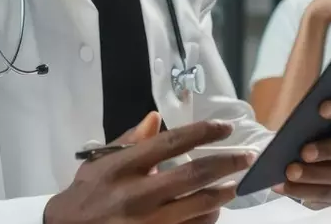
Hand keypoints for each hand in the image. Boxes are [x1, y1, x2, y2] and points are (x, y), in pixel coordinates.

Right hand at [45, 114, 252, 223]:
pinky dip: (208, 218)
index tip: (225, 128)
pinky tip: (213, 210)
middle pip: (194, 174)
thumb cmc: (86, 195)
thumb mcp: (101, 162)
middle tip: (245, 158)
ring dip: (222, 193)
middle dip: (226, 163)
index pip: (171, 143)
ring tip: (233, 185)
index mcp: (124, 168)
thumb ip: (131, 141)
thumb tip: (155, 118)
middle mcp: (138, 194)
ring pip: (200, 206)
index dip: (203, 132)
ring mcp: (149, 222)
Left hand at [274, 93, 330, 206]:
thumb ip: (304, 107)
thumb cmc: (302, 127)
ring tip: (290, 172)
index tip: (322, 108)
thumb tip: (301, 101)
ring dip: (316, 175)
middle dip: (330, 150)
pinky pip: (327, 194)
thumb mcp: (303, 116)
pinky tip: (282, 186)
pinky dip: (303, 191)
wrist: (293, 153)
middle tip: (304, 152)